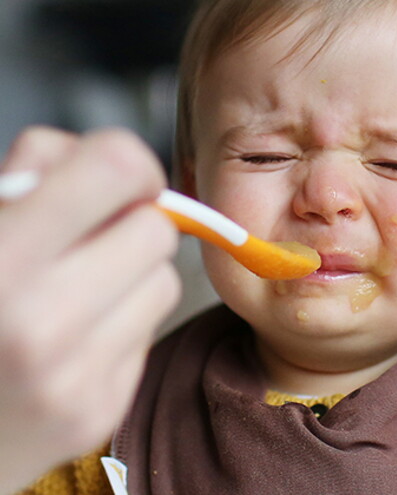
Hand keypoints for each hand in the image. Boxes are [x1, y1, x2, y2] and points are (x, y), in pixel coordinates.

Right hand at [0, 127, 180, 492]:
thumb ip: (32, 173)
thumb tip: (112, 161)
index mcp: (0, 257)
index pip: (119, 168)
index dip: (129, 165)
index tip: (119, 179)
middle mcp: (40, 322)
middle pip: (157, 231)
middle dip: (129, 226)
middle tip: (88, 240)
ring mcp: (75, 378)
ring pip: (165, 283)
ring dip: (133, 277)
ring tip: (75, 292)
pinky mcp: (99, 411)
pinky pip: (150, 335)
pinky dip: (123, 325)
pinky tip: (74, 337)